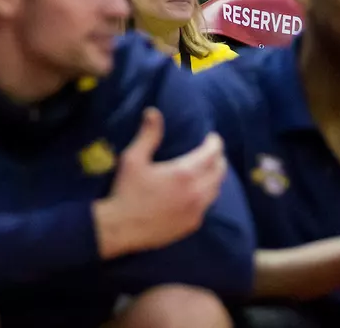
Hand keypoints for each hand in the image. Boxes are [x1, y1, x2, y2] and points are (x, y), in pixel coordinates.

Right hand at [93, 108, 226, 258]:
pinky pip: (207, 206)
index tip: (211, 136)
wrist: (120, 228)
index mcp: (185, 173)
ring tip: (207, 170)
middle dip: (218, 158)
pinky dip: (207, 195)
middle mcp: (196, 192)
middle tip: (211, 152)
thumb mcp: (133, 159)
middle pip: (220, 172)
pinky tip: (197, 193)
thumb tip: (154, 111)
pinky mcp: (191, 225)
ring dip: (215, 177)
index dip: (215, 142)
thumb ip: (148, 135)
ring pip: (216, 190)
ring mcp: (196, 211)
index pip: (212, 153)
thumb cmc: (126, 191)